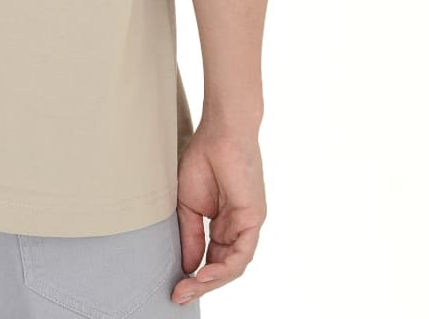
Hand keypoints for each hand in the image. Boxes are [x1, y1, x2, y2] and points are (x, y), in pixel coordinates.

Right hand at [170, 123, 266, 305]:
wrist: (219, 132)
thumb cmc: (202, 159)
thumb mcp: (187, 204)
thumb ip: (190, 236)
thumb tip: (188, 268)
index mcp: (222, 224)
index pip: (211, 259)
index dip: (194, 276)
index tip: (174, 288)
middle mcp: (237, 228)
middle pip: (222, 268)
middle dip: (200, 285)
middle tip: (178, 295)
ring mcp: (247, 225)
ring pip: (232, 266)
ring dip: (210, 281)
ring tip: (188, 288)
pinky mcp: (254, 219)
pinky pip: (241, 254)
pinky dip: (223, 268)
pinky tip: (204, 274)